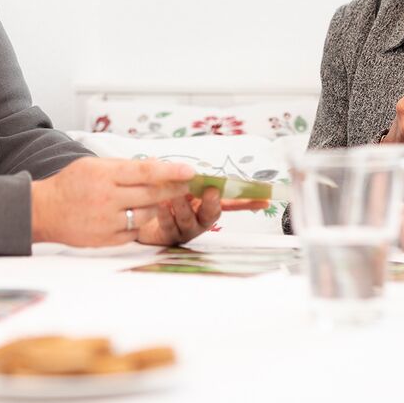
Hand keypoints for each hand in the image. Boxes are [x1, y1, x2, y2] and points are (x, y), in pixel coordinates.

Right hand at [30, 158, 193, 245]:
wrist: (44, 211)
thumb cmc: (71, 184)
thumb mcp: (94, 165)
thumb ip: (123, 166)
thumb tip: (155, 163)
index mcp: (105, 175)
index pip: (146, 171)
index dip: (171, 171)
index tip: (191, 170)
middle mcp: (108, 198)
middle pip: (152, 193)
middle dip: (175, 189)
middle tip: (188, 184)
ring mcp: (108, 221)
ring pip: (147, 213)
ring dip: (157, 206)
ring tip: (159, 199)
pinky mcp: (108, 239)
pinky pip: (135, 231)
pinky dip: (140, 222)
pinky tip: (136, 215)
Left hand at [136, 187, 269, 245]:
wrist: (138, 216)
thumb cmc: (162, 196)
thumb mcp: (177, 181)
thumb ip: (186, 174)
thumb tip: (190, 165)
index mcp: (206, 204)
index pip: (231, 203)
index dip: (248, 201)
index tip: (265, 199)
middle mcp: (200, 218)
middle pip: (213, 213)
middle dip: (212, 202)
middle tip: (210, 191)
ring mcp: (186, 229)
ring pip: (189, 219)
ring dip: (184, 205)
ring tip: (176, 195)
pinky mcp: (169, 236)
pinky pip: (168, 225)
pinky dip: (165, 213)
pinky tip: (161, 205)